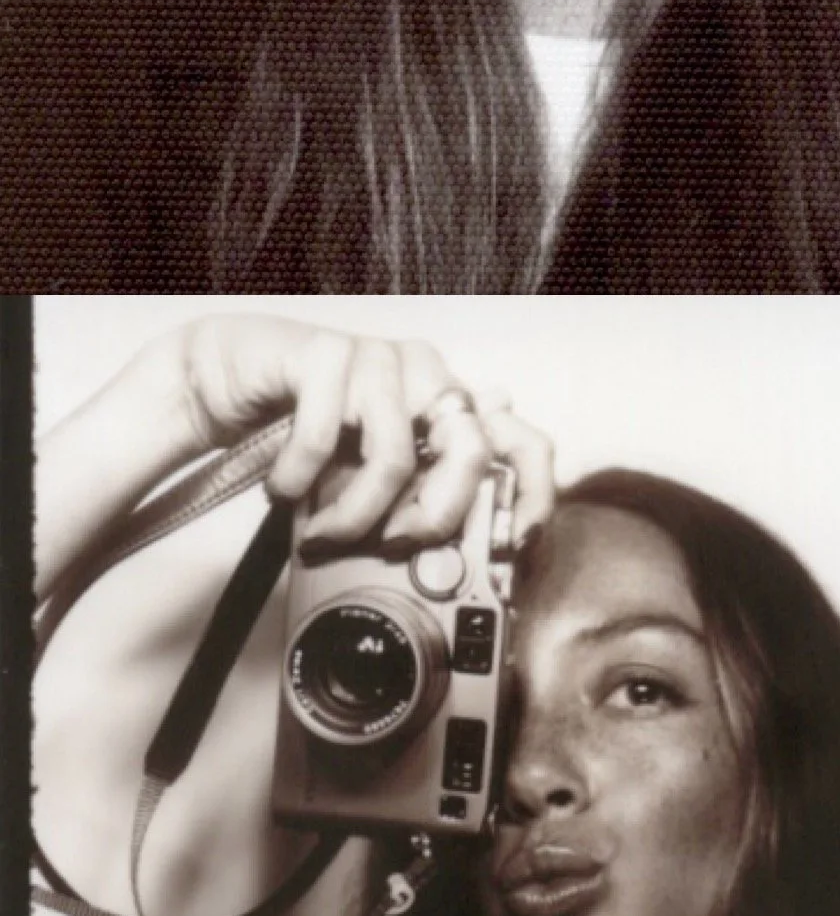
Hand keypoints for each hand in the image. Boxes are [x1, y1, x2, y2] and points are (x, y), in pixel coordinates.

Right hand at [161, 317, 554, 551]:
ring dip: (352, 515)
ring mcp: (384, 358)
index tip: (515, 544)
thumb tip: (452, 563)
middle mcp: (430, 377)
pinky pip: (323, 435)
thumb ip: (410, 503)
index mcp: (452, 408)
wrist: (229, 377)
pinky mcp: (328, 351)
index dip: (534, 494)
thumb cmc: (308, 435)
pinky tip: (283, 489)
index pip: (522, 442)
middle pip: (470, 453)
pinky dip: (297, 480)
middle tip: (393, 547)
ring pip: (394, 456)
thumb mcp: (366, 480)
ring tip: (319, 535)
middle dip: (435, 516)